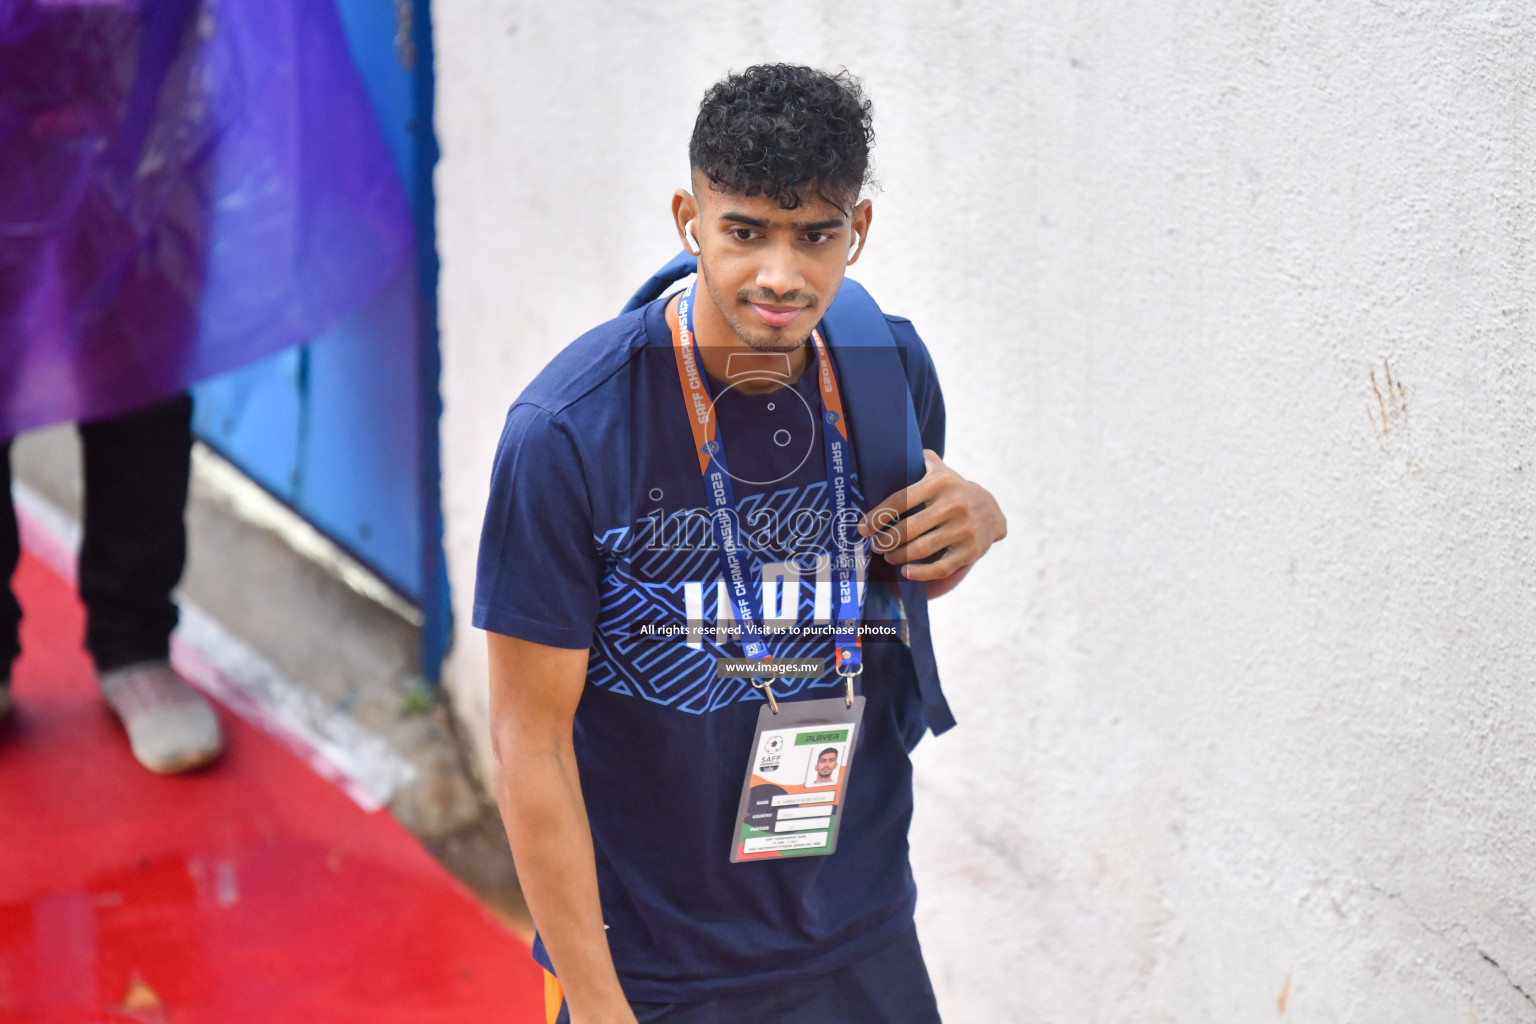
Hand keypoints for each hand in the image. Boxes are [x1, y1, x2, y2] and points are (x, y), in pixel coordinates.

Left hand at [857, 450, 1006, 584]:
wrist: (992, 511)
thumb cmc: (952, 490)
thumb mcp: (941, 470)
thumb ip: (919, 459)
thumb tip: (888, 446)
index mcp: (941, 483)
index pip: (901, 500)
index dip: (877, 516)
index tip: (862, 529)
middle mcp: (954, 505)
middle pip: (908, 528)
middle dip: (886, 540)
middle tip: (877, 545)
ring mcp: (964, 529)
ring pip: (920, 549)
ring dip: (898, 556)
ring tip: (889, 556)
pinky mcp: (970, 551)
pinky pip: (940, 568)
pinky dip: (919, 573)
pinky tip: (906, 571)